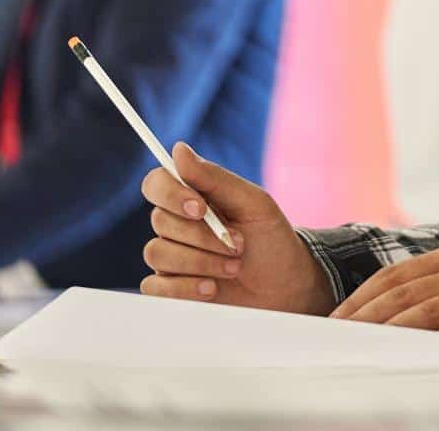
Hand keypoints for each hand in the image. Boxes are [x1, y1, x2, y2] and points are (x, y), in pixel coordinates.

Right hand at [139, 141, 331, 315]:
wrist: (284, 285)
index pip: (157, 183)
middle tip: (238, 244)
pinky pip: (154, 287)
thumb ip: (215, 178)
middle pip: (159, 220)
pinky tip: (211, 289)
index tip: (200, 208)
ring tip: (234, 266)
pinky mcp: (169, 288)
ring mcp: (170, 257)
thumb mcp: (253, 204)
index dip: (171, 194)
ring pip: (157, 253)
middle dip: (203, 235)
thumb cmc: (271, 239)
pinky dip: (184, 288)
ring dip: (201, 262)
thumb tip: (179, 149)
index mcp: (194, 197)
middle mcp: (176, 225)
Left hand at [331, 245, 438, 346]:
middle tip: (339, 340)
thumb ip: (437, 281)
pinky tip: (413, 357)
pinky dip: (436, 345)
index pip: (397, 275)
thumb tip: (386, 305)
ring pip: (430, 313)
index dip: (362, 297)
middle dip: (367, 318)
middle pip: (406, 295)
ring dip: (392, 333)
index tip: (337, 319)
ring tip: (365, 350)